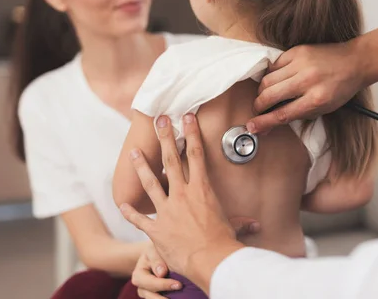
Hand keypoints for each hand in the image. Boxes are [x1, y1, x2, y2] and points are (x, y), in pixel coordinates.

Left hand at [120, 114, 244, 294]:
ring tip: (134, 151)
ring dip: (142, 166)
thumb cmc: (223, 242)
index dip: (192, 134)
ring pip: (151, 182)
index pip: (196, 155)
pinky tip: (122, 204)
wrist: (210, 260)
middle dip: (165, 138)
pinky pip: (140, 219)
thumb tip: (255, 224)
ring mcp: (167, 211)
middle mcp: (182, 195)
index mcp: (201, 190)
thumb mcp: (232, 227)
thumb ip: (241, 223)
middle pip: (171, 160)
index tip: (187, 118)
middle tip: (159, 121)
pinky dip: (130, 212)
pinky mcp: (156, 229)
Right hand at [248, 40, 365, 133]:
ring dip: (262, 91)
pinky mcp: (297, 51)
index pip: (283, 114)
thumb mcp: (323, 109)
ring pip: (267, 79)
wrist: (354, 62)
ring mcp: (301, 63)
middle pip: (270, 95)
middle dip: (259, 106)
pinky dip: (270, 75)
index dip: (264, 122)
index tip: (252, 126)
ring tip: (266, 96)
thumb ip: (296, 115)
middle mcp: (308, 80)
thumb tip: (270, 123)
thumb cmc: (340, 89)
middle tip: (258, 110)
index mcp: (316, 99)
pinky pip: (274, 65)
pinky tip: (276, 80)